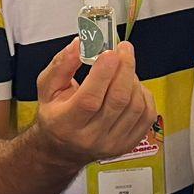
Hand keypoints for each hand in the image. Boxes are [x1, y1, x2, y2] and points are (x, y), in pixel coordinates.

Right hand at [31, 39, 157, 165]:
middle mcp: (90, 137)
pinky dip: (144, 95)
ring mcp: (112, 143)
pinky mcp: (128, 144)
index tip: (109, 52)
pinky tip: (132, 87)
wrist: (63, 148)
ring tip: (123, 69)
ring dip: (133, 79)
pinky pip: (147, 115)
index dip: (103, 73)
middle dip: (125, 68)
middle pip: (118, 100)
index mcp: (66, 123)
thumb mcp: (47, 88)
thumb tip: (80, 44)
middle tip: (124, 49)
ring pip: (135, 106)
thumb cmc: (56, 115)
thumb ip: (61, 64)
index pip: (90, 99)